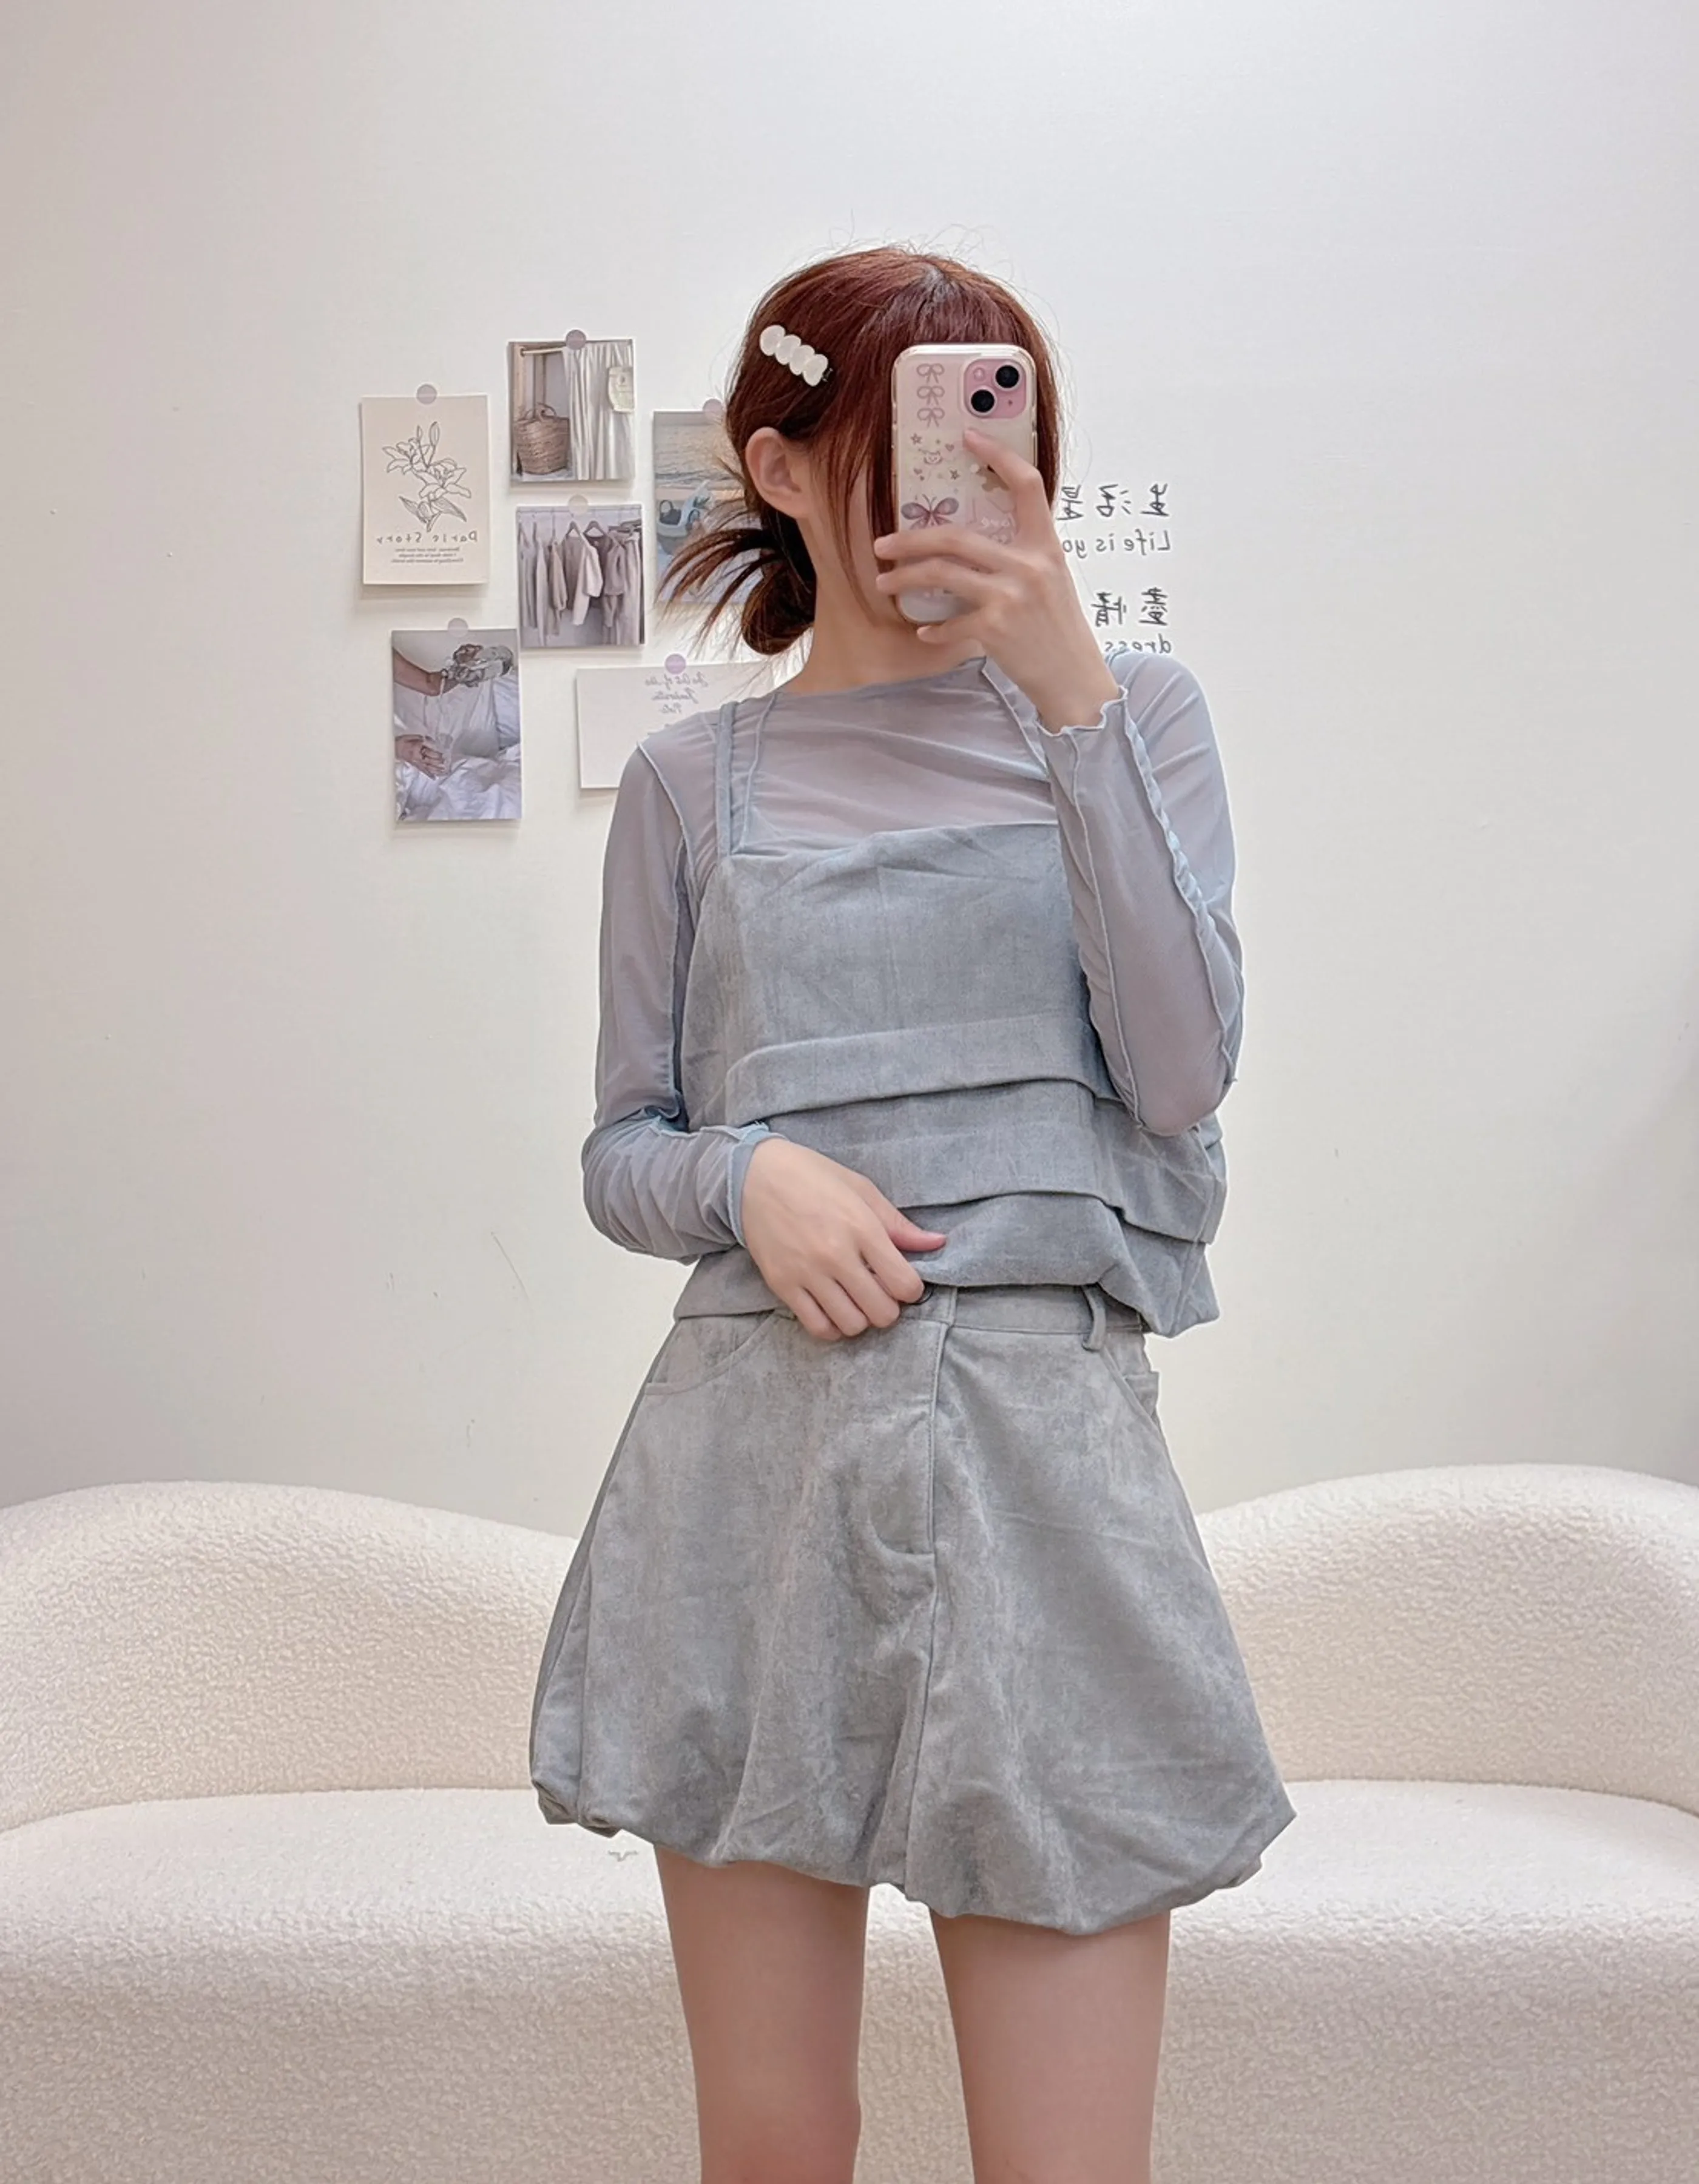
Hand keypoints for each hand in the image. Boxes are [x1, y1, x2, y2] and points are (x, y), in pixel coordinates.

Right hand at [395, 734, 446, 776]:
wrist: (393, 749)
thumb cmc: (402, 741)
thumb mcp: (410, 736)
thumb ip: (420, 738)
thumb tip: (428, 739)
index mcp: (416, 749)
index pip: (428, 752)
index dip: (436, 754)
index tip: (443, 755)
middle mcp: (417, 757)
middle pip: (429, 760)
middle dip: (438, 762)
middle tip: (446, 763)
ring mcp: (416, 763)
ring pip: (428, 767)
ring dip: (436, 770)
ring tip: (444, 772)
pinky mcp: (415, 766)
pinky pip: (423, 771)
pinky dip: (428, 774)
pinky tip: (434, 778)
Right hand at [739, 1135, 947, 1340]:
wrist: (753, 1174)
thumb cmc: (812, 1176)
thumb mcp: (861, 1189)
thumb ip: (898, 1224)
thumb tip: (937, 1243)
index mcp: (861, 1227)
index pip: (904, 1284)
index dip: (911, 1289)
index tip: (903, 1281)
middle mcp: (835, 1254)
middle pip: (882, 1312)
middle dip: (889, 1307)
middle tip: (880, 1292)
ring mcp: (807, 1273)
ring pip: (851, 1325)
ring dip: (861, 1318)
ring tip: (856, 1300)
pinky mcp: (782, 1285)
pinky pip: (816, 1327)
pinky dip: (832, 1326)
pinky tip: (833, 1308)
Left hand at [872, 427, 1119, 732]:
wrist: (1075, 680)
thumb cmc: (1059, 629)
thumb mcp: (1052, 580)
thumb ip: (1021, 555)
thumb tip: (975, 541)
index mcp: (1046, 545)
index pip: (1026, 485)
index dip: (998, 455)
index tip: (969, 437)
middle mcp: (1029, 565)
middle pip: (957, 537)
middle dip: (911, 539)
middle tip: (883, 544)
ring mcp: (1011, 597)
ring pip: (942, 574)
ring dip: (905, 577)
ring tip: (885, 582)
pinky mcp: (996, 629)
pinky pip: (949, 624)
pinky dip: (934, 629)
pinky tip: (925, 631)